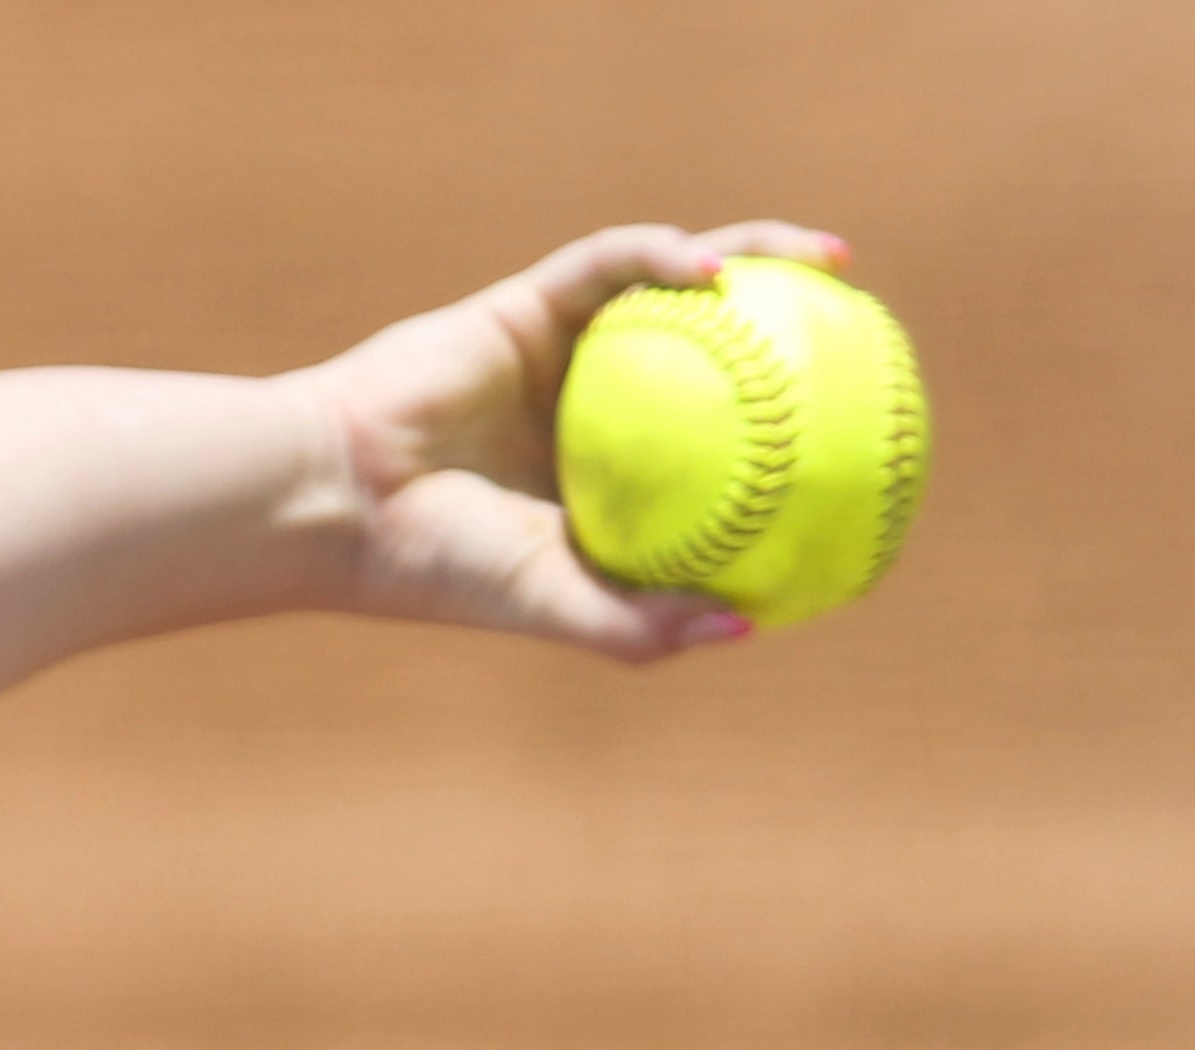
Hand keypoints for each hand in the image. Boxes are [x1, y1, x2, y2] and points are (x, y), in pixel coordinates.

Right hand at [291, 221, 848, 663]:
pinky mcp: (530, 300)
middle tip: (879, 333)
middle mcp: (599, 406)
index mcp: (612, 478)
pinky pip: (611, 263)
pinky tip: (714, 270)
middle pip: (724, 354)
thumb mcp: (550, 602)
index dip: (799, 437)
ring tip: (831, 262)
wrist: (337, 499)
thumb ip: (640, 623)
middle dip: (806, 333)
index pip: (726, 447)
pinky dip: (664, 256)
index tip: (873, 443)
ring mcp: (568, 349)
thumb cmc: (434, 564)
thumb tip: (754, 626)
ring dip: (759, 261)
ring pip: (679, 288)